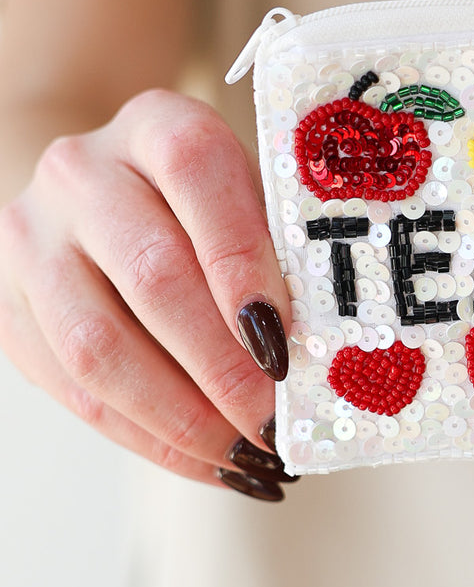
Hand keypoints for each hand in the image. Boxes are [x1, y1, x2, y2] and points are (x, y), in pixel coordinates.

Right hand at [0, 89, 297, 496]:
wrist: (99, 193)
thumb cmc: (205, 208)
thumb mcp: (251, 199)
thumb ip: (281, 256)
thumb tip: (329, 359)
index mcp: (157, 124)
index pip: (198, 177)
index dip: (243, 266)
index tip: (285, 347)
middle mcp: (81, 171)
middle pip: (151, 275)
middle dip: (222, 366)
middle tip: (274, 423)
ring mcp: (32, 239)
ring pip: (99, 347)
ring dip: (182, 417)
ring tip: (245, 454)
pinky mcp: (9, 308)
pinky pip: (75, 392)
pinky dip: (148, 438)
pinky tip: (206, 461)